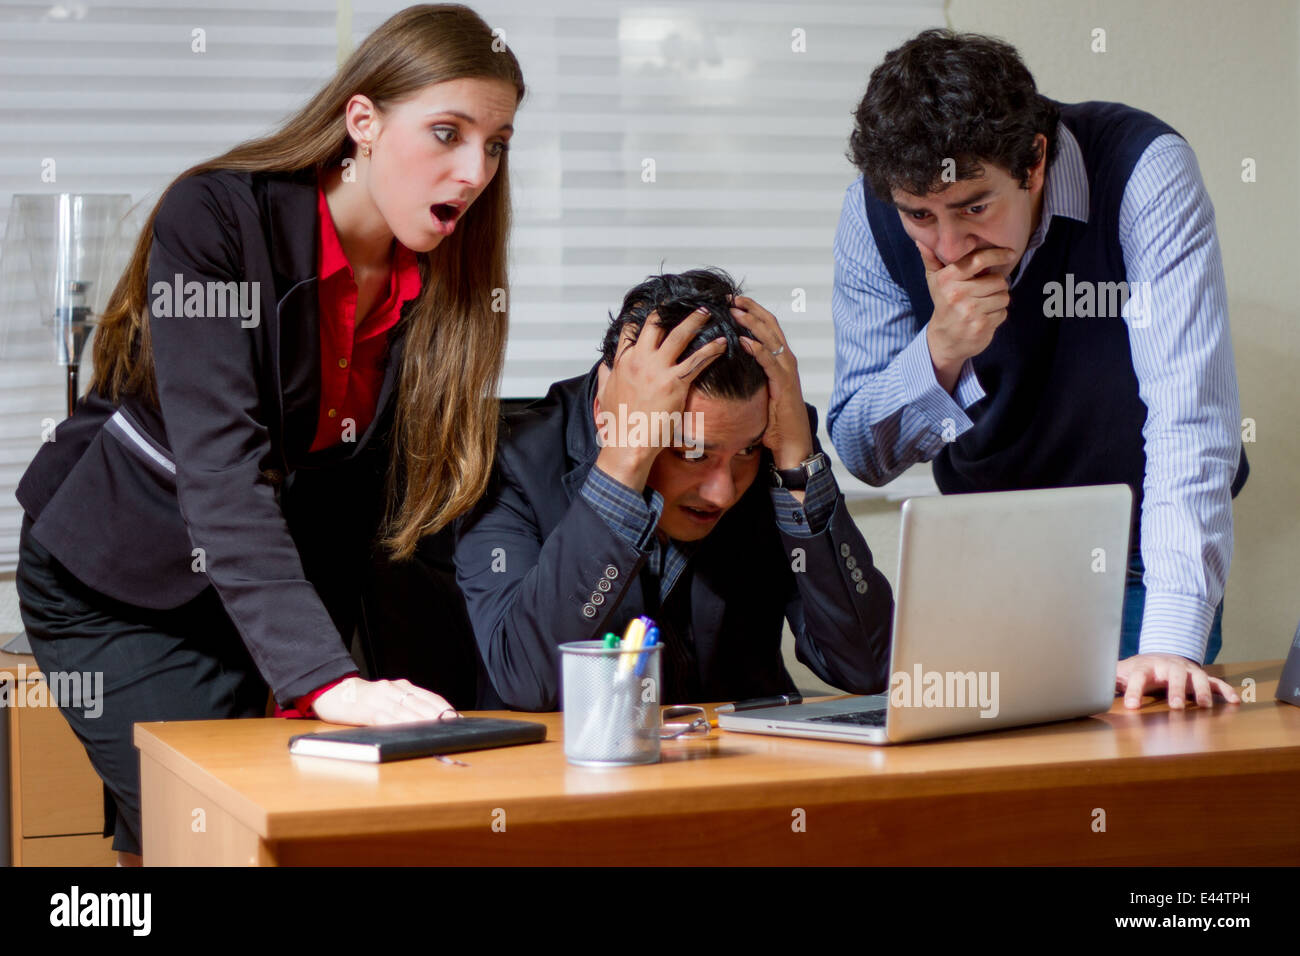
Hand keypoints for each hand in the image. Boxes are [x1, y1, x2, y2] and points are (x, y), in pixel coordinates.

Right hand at [312, 676, 458, 724]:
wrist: (330, 690)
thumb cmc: (362, 699)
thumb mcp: (386, 698)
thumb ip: (404, 705)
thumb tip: (427, 721)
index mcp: (400, 687)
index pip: (429, 697)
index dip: (444, 708)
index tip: (458, 718)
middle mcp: (392, 690)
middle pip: (421, 704)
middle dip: (439, 716)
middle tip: (454, 726)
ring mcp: (379, 698)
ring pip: (406, 712)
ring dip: (423, 722)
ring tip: (437, 730)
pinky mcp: (365, 709)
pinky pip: (384, 718)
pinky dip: (397, 725)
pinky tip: (407, 732)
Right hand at [594, 308, 725, 490]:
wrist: (627, 443)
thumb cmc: (618, 423)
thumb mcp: (604, 394)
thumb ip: (604, 376)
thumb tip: (603, 365)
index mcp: (623, 362)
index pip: (630, 330)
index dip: (641, 315)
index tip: (651, 307)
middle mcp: (640, 360)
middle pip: (655, 324)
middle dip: (670, 310)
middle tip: (683, 303)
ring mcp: (657, 370)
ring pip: (678, 335)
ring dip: (695, 321)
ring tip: (707, 312)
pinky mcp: (674, 383)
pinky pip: (697, 360)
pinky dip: (711, 349)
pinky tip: (722, 343)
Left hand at [731, 296, 813, 475]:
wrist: (792, 445)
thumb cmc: (776, 423)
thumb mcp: (760, 393)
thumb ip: (750, 377)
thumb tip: (728, 369)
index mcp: (780, 361)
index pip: (767, 327)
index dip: (752, 311)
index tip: (732, 301)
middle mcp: (786, 361)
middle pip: (770, 325)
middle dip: (750, 309)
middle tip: (730, 297)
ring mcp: (787, 372)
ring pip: (770, 338)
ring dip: (751, 323)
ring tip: (734, 311)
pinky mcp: (784, 385)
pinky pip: (769, 362)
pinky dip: (756, 349)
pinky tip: (742, 341)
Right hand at [914, 241, 1016, 392]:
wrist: (944, 340)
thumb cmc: (944, 304)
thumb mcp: (934, 281)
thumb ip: (931, 259)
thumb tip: (920, 242)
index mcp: (948, 279)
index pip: (978, 260)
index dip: (998, 254)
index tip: (1010, 253)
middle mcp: (958, 294)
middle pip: (998, 280)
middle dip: (997, 284)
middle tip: (987, 290)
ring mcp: (970, 311)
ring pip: (1003, 296)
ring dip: (999, 299)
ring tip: (985, 303)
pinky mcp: (981, 325)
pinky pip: (1003, 312)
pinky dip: (998, 314)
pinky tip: (985, 316)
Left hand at [1115, 653, 1240, 709]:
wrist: (1158, 656)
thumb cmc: (1137, 671)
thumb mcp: (1120, 673)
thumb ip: (1105, 682)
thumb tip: (1080, 692)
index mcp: (1144, 668)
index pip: (1137, 678)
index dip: (1133, 692)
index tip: (1131, 707)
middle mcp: (1168, 667)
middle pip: (1173, 676)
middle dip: (1175, 690)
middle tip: (1175, 706)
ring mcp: (1186, 671)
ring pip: (1196, 678)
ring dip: (1200, 692)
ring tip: (1204, 707)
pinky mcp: (1201, 677)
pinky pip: (1215, 683)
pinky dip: (1225, 691)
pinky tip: (1235, 702)